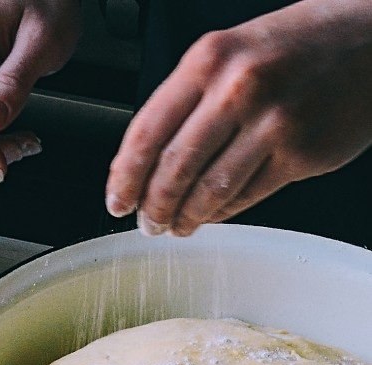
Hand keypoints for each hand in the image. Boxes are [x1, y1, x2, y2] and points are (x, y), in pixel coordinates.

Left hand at [105, 0, 371, 235]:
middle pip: (173, 170)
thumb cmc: (293, 48)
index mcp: (209, 60)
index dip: (124, 177)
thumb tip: (143, 163)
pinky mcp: (301, 153)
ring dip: (184, 219)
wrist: (370, 38)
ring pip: (208, 192)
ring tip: (177, 226)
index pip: (146, 132)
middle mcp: (238, 89)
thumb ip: (186, 103)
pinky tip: (212, 215)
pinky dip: (220, 214)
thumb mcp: (229, 54)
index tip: (116, 201)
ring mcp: (273, 122)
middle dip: (153, 207)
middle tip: (147, 223)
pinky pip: (245, 198)